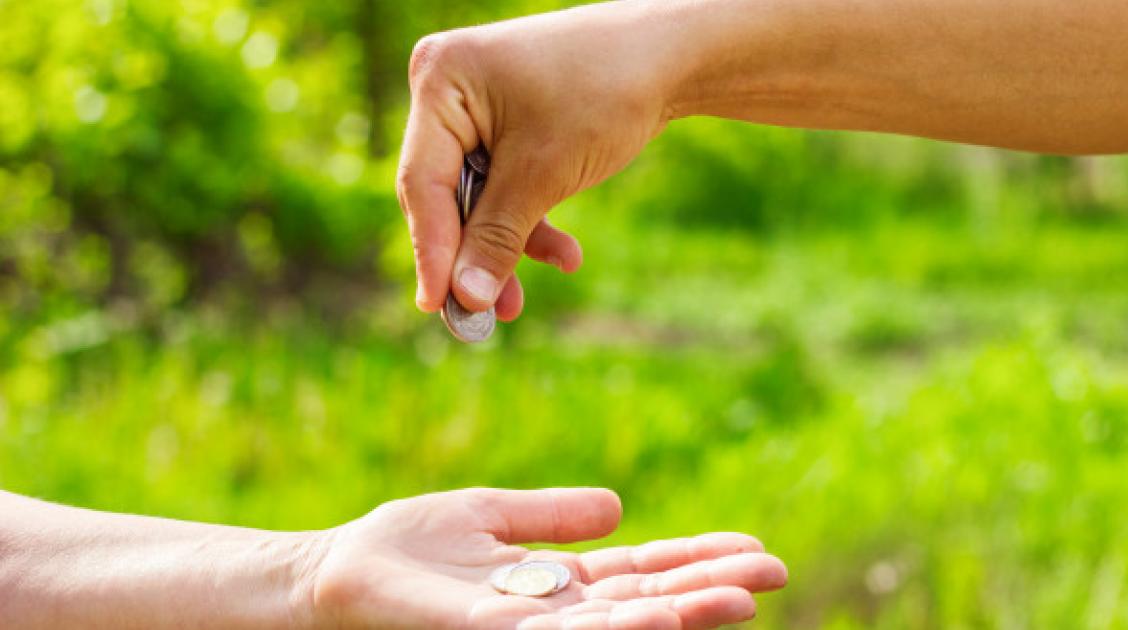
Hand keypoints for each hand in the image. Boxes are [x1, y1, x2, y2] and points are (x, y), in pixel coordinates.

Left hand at [308, 488, 786, 628]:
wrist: (331, 576)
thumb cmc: (404, 548)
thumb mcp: (490, 515)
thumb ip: (552, 516)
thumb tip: (620, 508)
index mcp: (557, 584)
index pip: (643, 574)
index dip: (698, 562)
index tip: (755, 549)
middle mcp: (552, 614)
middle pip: (646, 603)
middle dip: (709, 589)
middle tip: (774, 572)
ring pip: (616, 626)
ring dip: (679, 614)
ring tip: (737, 598)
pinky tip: (656, 616)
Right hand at [397, 2, 679, 319]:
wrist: (671, 55)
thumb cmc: (604, 93)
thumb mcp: (544, 174)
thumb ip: (497, 237)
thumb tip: (465, 299)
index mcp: (440, 82)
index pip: (422, 181)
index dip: (431, 250)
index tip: (439, 306)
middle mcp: (448, 91)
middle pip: (444, 194)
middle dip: (472, 256)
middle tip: (481, 318)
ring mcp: (478, 109)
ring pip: (478, 198)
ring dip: (505, 248)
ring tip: (519, 305)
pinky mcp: (508, 127)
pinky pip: (505, 185)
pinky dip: (530, 221)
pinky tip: (567, 256)